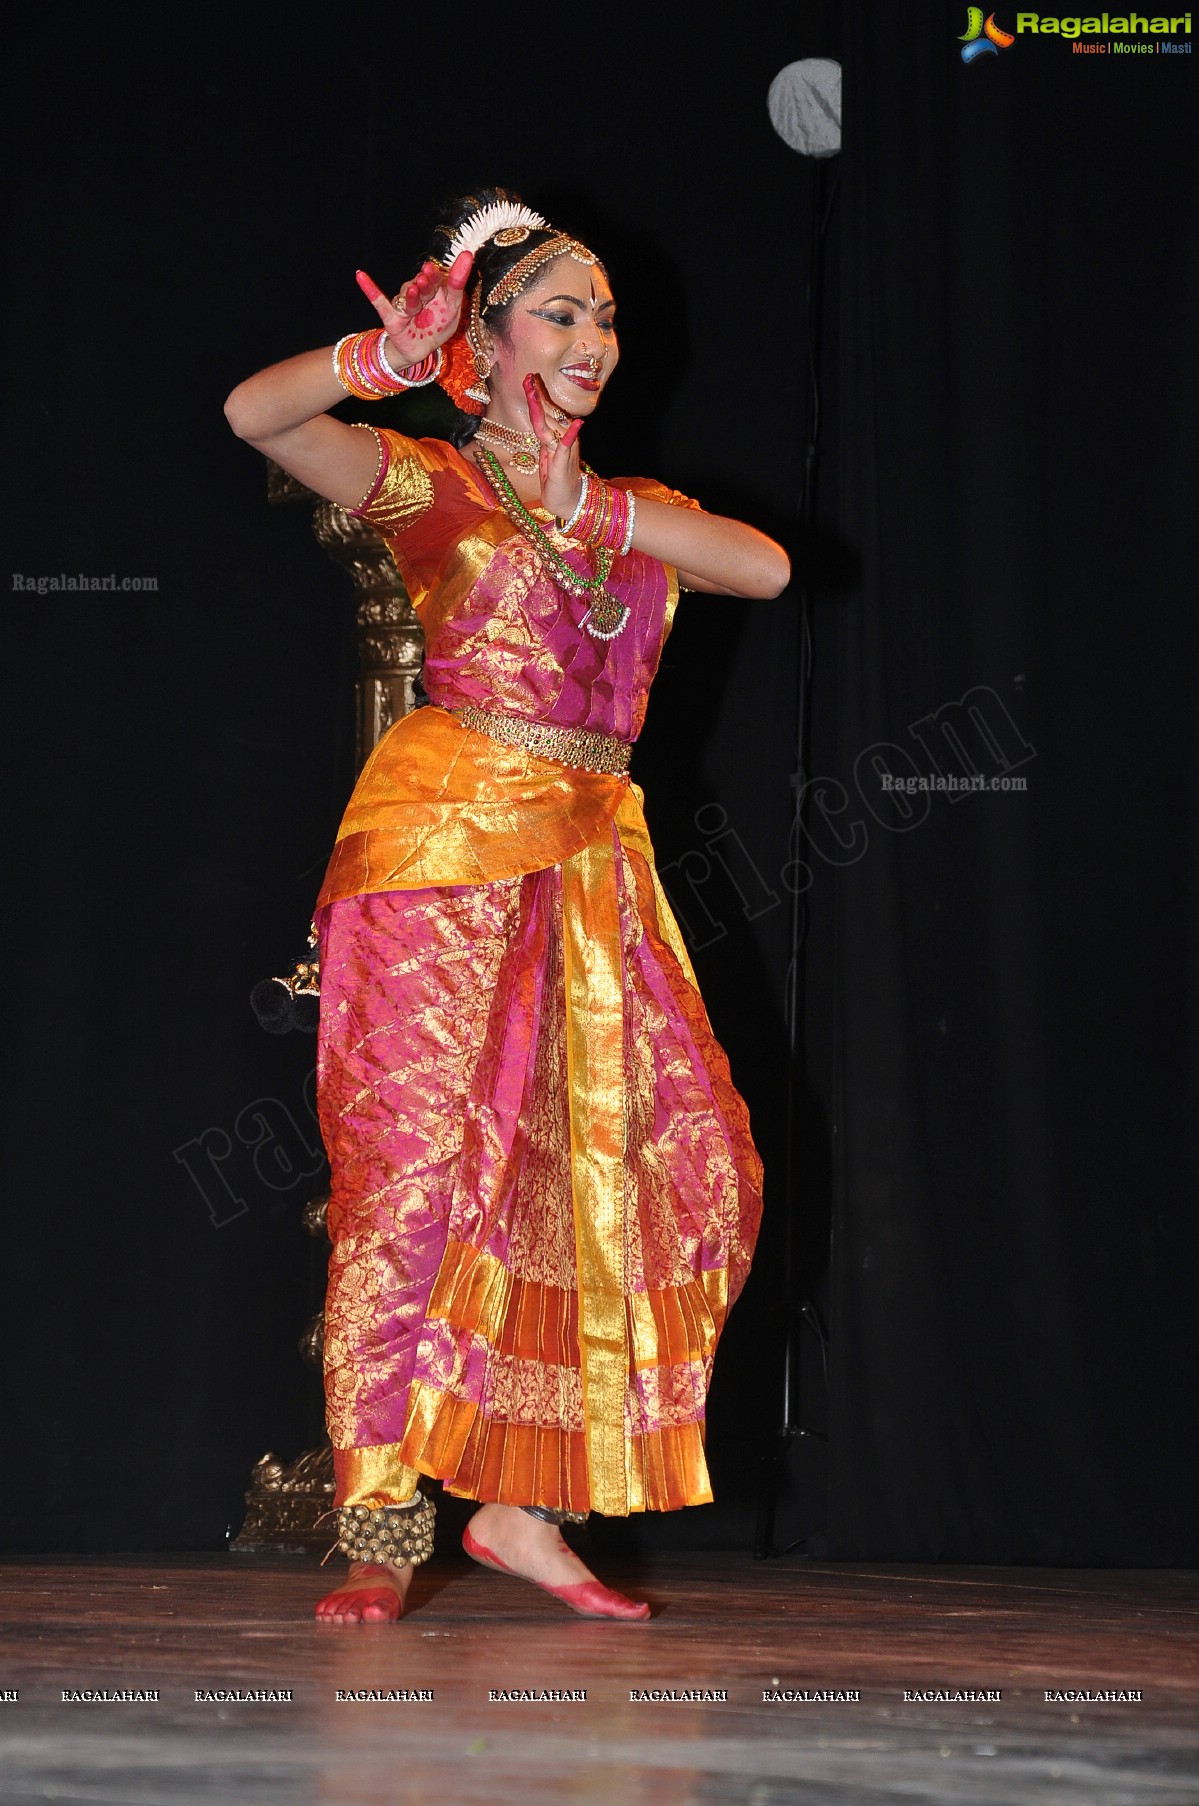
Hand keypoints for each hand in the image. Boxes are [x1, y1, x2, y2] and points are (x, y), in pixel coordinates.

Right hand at [355, 252, 472, 369]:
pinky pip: (378, 301)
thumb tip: (467, 256)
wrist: (421, 350)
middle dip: (426, 283)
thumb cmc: (437, 327)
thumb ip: (458, 284)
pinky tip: (361, 276)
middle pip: (422, 285)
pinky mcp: (391, 316)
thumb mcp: (454, 308)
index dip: (439, 274)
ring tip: (415, 290)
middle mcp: (419, 293)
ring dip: (411, 295)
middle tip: (426, 278)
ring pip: (406, 296)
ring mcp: (404, 304)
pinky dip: (369, 289)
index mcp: (435, 291)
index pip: (438, 279)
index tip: (443, 265)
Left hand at [524, 374, 583, 517]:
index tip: (528, 379)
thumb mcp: (547, 455)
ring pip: (551, 425)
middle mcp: (562, 438)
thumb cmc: (556, 480)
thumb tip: (539, 423)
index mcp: (556, 436)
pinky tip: (576, 424)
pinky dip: (570, 435)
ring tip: (535, 392)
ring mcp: (564, 449)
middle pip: (547, 413)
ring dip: (544, 408)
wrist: (568, 501)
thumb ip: (545, 438)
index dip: (537, 396)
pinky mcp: (564, 462)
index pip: (546, 412)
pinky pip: (566, 446)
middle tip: (527, 378)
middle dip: (536, 396)